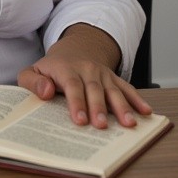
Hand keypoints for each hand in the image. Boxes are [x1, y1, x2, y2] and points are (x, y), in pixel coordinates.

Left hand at [18, 24, 152, 128]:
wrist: (72, 51)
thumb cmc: (50, 69)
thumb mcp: (32, 71)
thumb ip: (32, 81)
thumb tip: (45, 92)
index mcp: (65, 69)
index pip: (72, 86)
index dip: (76, 103)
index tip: (80, 120)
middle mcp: (87, 70)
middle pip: (94, 90)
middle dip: (99, 108)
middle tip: (102, 126)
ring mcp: (102, 74)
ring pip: (114, 90)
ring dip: (123, 107)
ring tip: (129, 123)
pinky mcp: (114, 78)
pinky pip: (127, 88)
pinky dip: (138, 99)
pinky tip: (146, 111)